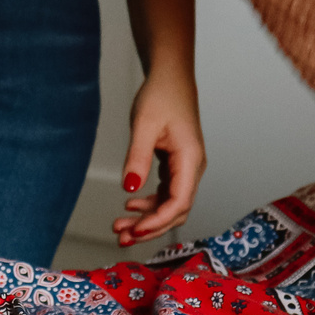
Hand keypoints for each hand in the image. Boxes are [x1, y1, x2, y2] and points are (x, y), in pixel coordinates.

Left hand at [115, 64, 205, 248]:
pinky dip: (149, 204)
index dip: (158, 221)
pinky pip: (166, 193)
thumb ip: (138, 157)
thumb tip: (131, 188)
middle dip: (150, 227)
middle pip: (176, 210)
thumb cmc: (161, 96)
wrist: (170, 77)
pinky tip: (130, 206)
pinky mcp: (176, 166)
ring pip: (171, 204)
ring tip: (121, 226)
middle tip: (121, 237)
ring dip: (148, 219)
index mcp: (191, 159)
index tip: (135, 231)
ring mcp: (186, 168)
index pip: (180, 202)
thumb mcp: (144, 126)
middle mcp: (193, 168)